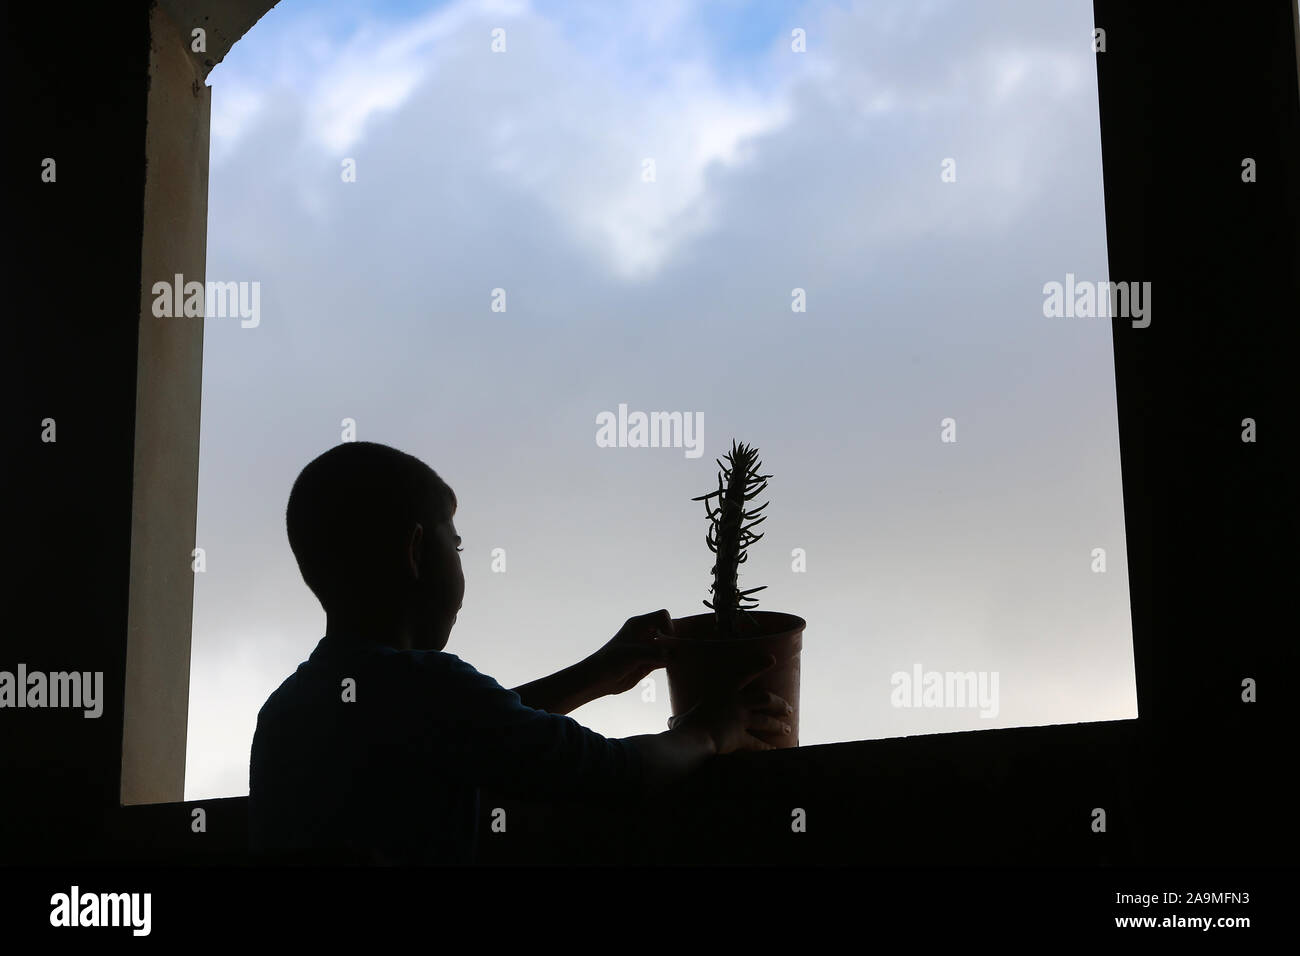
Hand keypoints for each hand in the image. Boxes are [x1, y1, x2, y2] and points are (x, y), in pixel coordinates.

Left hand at [586, 609, 673, 696]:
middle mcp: (645, 634)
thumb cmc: (611, 661)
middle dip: (675, 639)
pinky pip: (666, 659)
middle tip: (679, 651)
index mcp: (639, 625)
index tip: (664, 641)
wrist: (599, 679)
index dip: (668, 626)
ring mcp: (648, 648)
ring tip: (680, 659)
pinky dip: (672, 661)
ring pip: (669, 646)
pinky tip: (674, 666)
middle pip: (669, 630)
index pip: (663, 616)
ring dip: (675, 651)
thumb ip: (653, 653)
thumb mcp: (632, 654)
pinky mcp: (650, 662)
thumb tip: (671, 655)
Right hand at [668, 653, 791, 753]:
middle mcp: (736, 703)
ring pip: (766, 720)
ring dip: (778, 725)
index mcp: (723, 691)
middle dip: (779, 703)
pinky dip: (767, 749)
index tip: (772, 659)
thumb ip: (680, 719)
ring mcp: (741, 720)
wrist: (693, 736)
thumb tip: (671, 723)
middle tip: (788, 708)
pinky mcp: (741, 737)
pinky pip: (758, 744)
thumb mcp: (682, 716)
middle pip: (765, 699)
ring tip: (788, 730)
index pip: (744, 673)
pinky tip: (775, 752)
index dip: (759, 665)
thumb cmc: (685, 724)